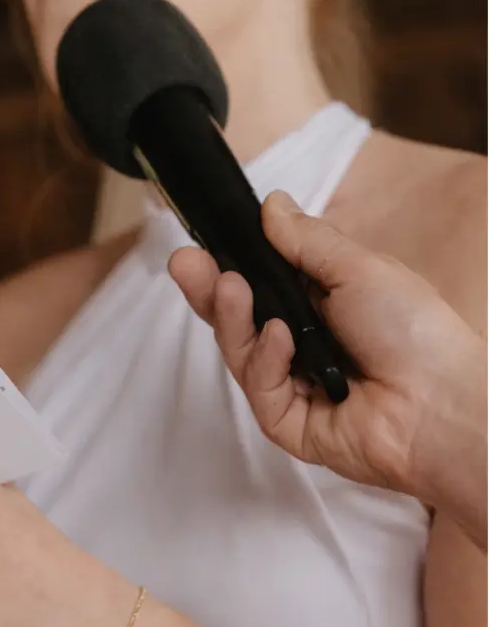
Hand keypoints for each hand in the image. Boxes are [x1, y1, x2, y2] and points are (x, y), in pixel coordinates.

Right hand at [168, 190, 484, 500]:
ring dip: (233, 317)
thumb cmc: (412, 329)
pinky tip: (281, 338)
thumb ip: (306, 241)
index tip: (199, 246)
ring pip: (241, 351)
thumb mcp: (359, 268)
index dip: (226, 266)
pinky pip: (260, 387)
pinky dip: (267, 360)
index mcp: (318, 307)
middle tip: (185, 264)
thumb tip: (271, 204)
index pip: (258, 285)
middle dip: (211, 291)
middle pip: (238, 319)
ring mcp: (290, 387)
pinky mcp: (284, 422)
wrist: (440, 402)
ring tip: (231, 288)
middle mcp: (299, 346)